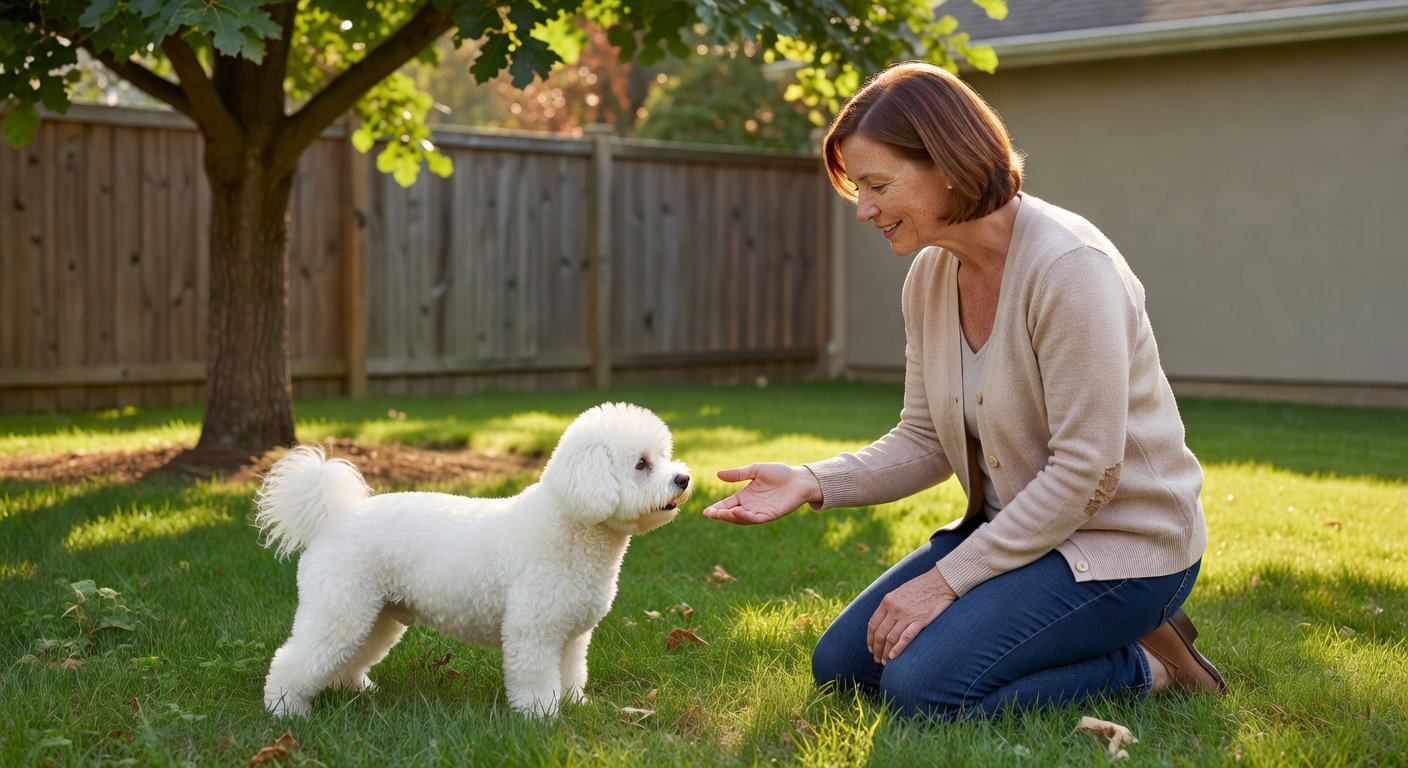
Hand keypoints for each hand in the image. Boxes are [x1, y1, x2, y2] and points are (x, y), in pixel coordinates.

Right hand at [701, 463, 820, 524]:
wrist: (799, 479)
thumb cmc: (779, 473)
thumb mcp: (756, 470)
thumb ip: (738, 474)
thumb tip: (718, 474)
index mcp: (745, 496)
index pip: (727, 504)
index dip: (717, 508)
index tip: (706, 512)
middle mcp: (750, 506)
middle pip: (731, 514)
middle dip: (720, 515)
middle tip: (710, 514)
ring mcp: (760, 512)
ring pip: (742, 519)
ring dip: (731, 517)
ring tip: (722, 513)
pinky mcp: (770, 515)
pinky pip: (756, 519)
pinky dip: (746, 517)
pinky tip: (738, 512)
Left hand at [867, 567, 957, 663]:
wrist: (941, 582)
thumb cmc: (921, 587)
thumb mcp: (899, 592)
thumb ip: (890, 605)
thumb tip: (883, 620)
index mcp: (887, 601)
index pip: (873, 624)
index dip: (870, 639)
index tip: (871, 648)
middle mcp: (894, 609)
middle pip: (880, 634)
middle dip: (876, 649)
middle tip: (877, 659)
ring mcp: (907, 615)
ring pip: (890, 638)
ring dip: (885, 653)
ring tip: (885, 662)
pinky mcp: (920, 621)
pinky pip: (905, 638)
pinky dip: (898, 649)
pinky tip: (893, 657)